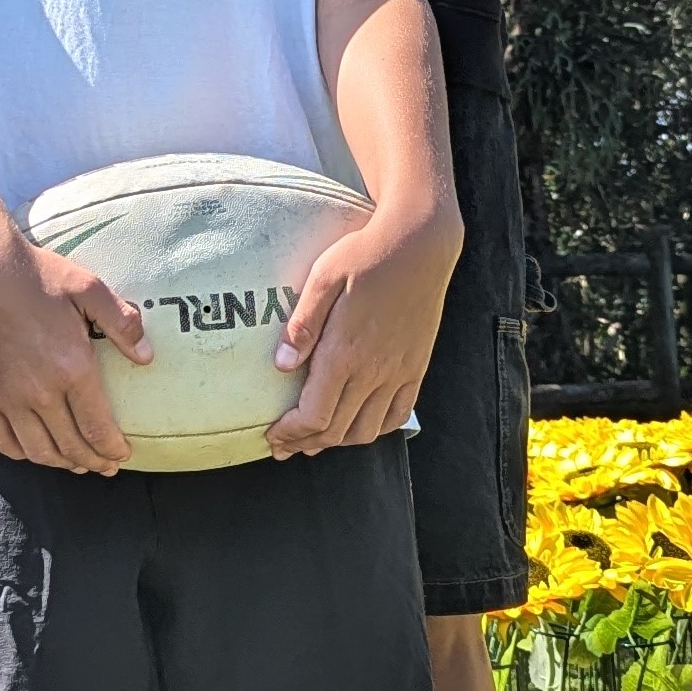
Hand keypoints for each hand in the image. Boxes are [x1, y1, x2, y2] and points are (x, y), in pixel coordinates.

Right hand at [0, 219, 149, 475]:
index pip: (98, 427)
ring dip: (61, 463)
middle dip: (93, 462)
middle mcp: (39, 391)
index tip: (123, 455)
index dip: (113, 449)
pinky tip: (35, 451)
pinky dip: (22, 454)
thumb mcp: (89, 288)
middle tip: (106, 466)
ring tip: (76, 463)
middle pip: (71, 446)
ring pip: (37, 451)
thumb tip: (147, 356)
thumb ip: (122, 322)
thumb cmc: (37, 276)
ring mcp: (6, 397)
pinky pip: (3, 440)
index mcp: (71, 367)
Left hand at [263, 209, 458, 456]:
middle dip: (305, 444)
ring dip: (338, 442)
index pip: (314, 415)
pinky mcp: (416, 367)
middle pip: (337, 430)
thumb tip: (280, 367)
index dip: (290, 433)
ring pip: (367, 430)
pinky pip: (398, 414)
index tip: (272, 435)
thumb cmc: (365, 255)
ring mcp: (399, 372)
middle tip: (284, 446)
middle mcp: (374, 371)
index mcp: (345, 352)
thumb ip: (301, 325)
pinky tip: (358, 424)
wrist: (419, 244)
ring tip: (316, 440)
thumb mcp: (323, 278)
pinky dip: (375, 429)